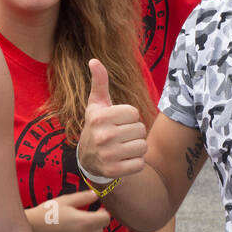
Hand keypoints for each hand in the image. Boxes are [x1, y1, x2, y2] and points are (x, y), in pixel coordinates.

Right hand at [27, 190, 111, 231]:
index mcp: (84, 222)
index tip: (97, 208)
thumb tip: (95, 194)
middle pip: (100, 229)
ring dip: (88, 231)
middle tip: (85, 214)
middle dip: (96, 221)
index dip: (103, 212)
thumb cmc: (46, 214)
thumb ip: (83, 197)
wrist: (31, 231)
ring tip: (74, 224)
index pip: (106, 219)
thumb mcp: (65, 201)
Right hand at [78, 58, 146, 180]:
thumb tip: (94, 60)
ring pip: (142, 147)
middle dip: (134, 132)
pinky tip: (123, 160)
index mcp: (99, 117)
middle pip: (140, 129)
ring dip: (137, 147)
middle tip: (121, 136)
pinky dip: (136, 162)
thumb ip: (99, 82)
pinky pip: (140, 164)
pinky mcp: (114, 171)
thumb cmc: (97, 125)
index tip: (117, 121)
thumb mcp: (97, 104)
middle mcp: (102, 136)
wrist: (89, 159)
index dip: (129, 117)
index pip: (134, 112)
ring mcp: (107, 155)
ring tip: (123, 147)